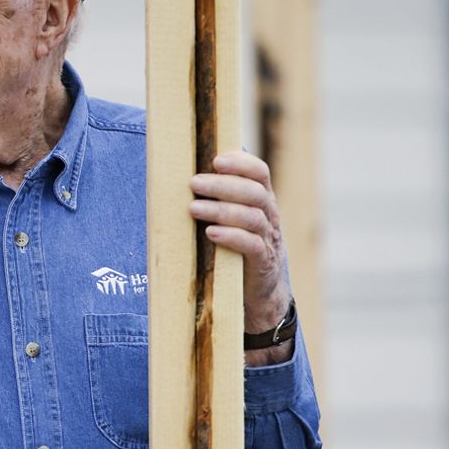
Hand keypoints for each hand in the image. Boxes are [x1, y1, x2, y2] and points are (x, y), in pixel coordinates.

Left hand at [188, 151, 293, 363]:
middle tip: (193, 182)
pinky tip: (210, 233)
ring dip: (221, 209)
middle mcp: (269, 215)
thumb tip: (178, 173)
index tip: (215, 160)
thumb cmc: (239, 244)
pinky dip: (231, 236)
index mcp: (262, 199)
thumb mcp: (235, 217)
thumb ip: (220, 196)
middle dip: (222, 184)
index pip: (259, 172)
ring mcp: (269, 239)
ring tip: (193, 208)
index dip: (240, 163)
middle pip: (253, 192)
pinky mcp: (263, 262)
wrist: (263, 289)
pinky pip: (252, 245)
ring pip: (252, 217)